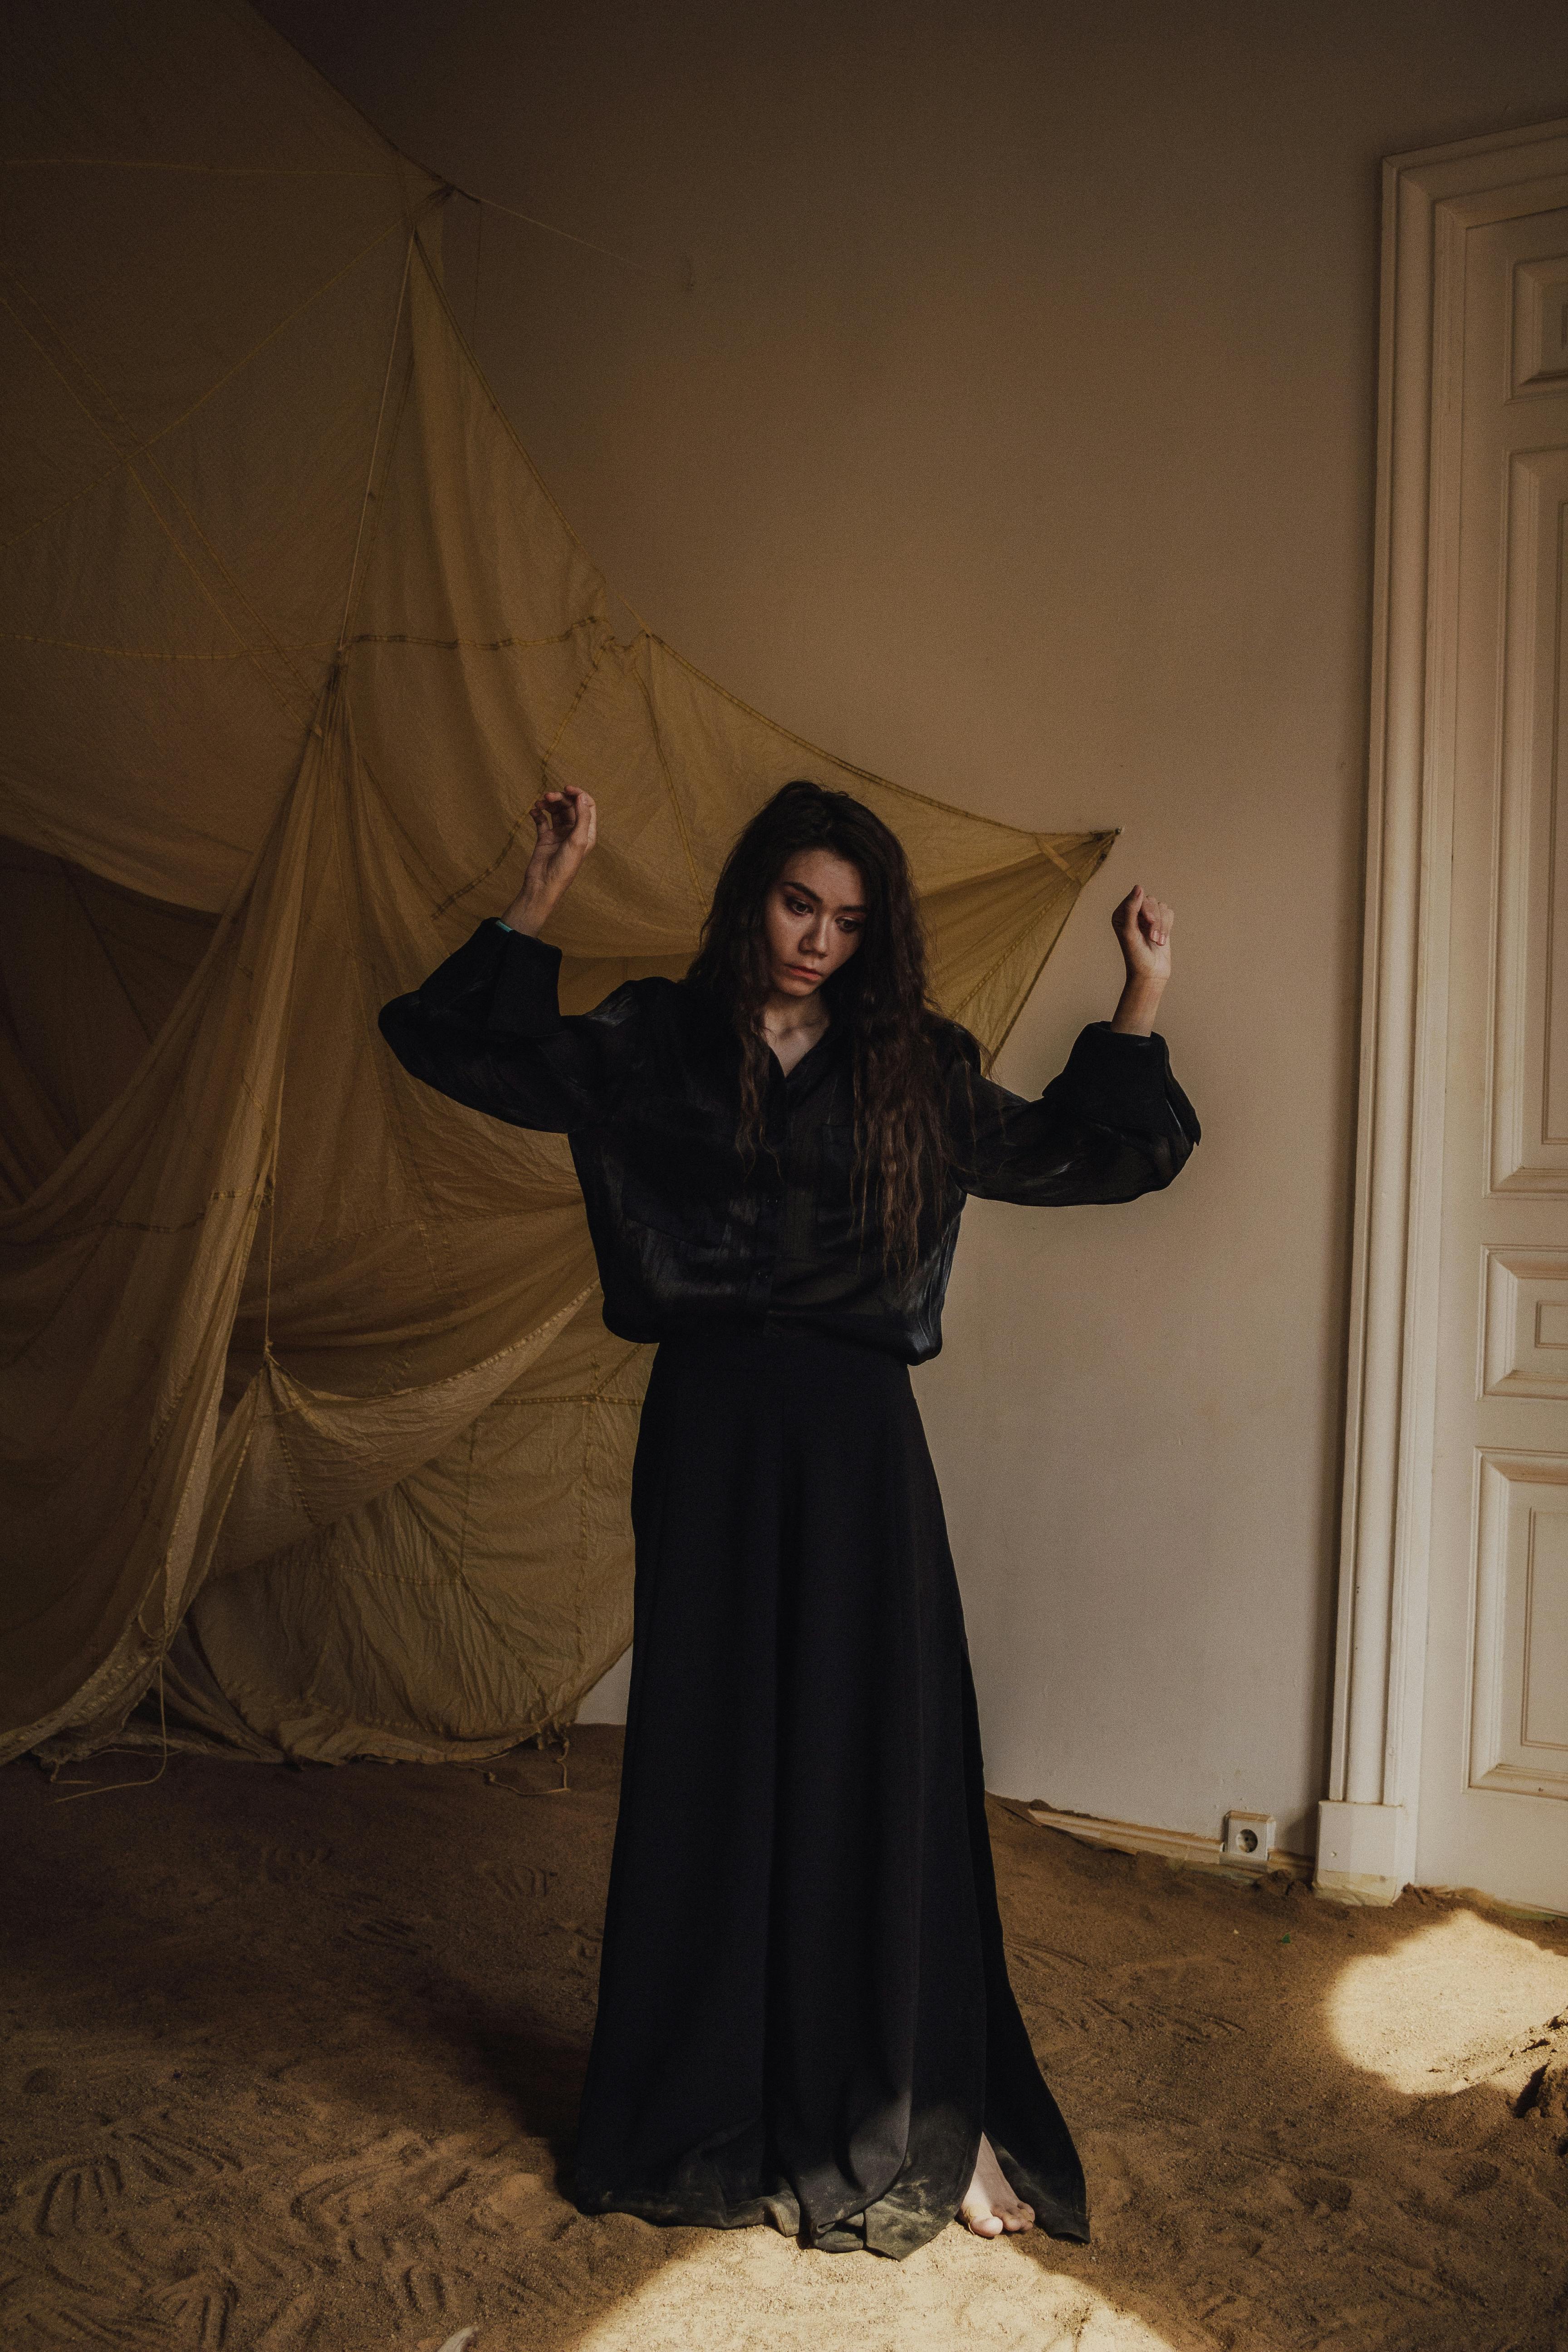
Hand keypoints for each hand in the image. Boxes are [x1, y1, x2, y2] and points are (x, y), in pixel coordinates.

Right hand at [503, 785, 596, 931]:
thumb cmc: (564, 867)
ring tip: (539, 803)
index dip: (578, 794)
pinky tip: (533, 811)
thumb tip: (582, 796)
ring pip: (556, 811)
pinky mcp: (545, 838)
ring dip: (548, 804)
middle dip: (559, 798)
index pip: (587, 806)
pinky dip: (538, 813)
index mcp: (587, 833)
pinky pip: (542, 821)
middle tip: (547, 796)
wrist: (543, 885)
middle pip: (570, 806)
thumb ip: (582, 817)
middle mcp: (574, 832)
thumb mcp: (577, 841)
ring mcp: (559, 834)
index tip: (566, 789)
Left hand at [1109, 883, 1172, 1034]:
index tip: (1146, 923)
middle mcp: (1134, 914)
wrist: (1150, 973)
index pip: (1136, 897)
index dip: (1145, 908)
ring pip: (1162, 907)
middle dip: (1155, 919)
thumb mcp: (1130, 931)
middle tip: (1153, 937)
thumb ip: (1132, 908)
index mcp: (1121, 914)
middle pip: (1151, 900)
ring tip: (1157, 942)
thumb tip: (1139, 887)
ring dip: (1162, 926)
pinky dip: (1167, 927)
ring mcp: (1148, 918)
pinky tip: (1162, 941)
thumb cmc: (1136, 955)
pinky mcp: (1160, 924)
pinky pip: (1169, 913)